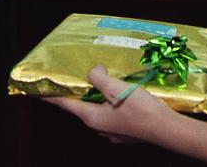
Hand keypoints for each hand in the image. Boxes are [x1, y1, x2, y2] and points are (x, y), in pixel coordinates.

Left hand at [46, 64, 174, 144]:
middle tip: (75, 82)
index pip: (66, 104)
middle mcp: (99, 128)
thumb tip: (93, 71)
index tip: (39, 92)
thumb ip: (100, 78)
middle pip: (82, 109)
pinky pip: (112, 118)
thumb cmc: (140, 109)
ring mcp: (113, 134)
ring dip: (96, 101)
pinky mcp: (126, 134)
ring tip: (100, 87)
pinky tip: (120, 100)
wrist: (166, 129)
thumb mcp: (117, 88)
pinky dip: (110, 107)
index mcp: (92, 117)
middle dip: (78, 96)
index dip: (52, 97)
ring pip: (98, 114)